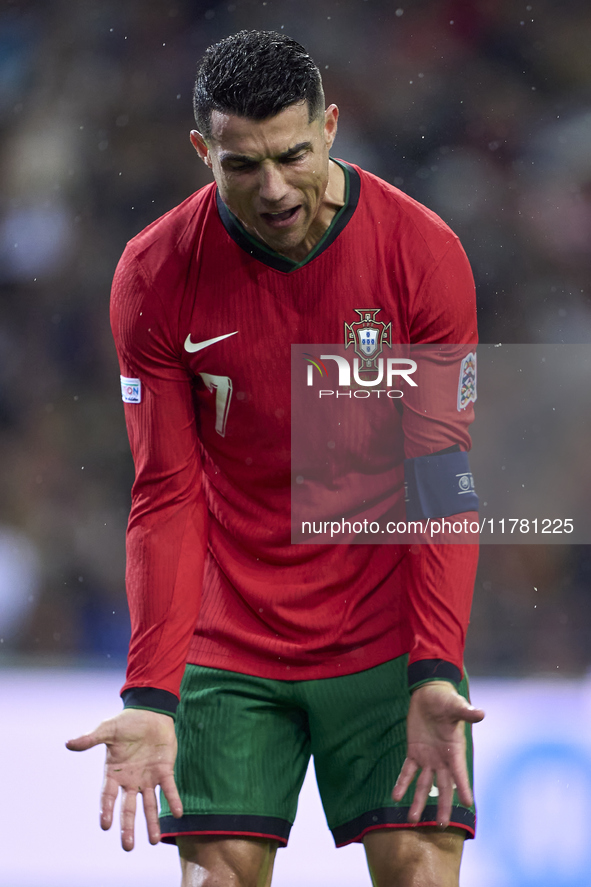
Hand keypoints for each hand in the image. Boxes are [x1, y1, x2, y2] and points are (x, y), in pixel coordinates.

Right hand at [66, 708, 182, 850]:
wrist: (151, 712)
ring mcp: (148, 778)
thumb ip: (91, 739)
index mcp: (114, 773)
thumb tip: (68, 743)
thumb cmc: (127, 722)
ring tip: (154, 841)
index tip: (105, 825)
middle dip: (128, 827)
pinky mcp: (165, 771)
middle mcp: (131, 780)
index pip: (108, 796)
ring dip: (152, 822)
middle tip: (128, 847)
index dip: (106, 810)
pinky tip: (177, 813)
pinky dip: (173, 800)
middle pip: (129, 808)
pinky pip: (169, 789)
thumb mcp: (107, 729)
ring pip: (150, 804)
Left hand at [392, 681, 483, 828]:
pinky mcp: (414, 752)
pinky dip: (402, 783)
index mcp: (454, 750)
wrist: (429, 694)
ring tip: (412, 819)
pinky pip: (407, 771)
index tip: (468, 804)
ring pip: (423, 785)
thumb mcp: (455, 705)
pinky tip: (395, 796)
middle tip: (441, 826)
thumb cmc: (445, 699)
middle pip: (443, 787)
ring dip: (418, 801)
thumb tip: (480, 713)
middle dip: (442, 805)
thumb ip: (465, 712)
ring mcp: (427, 758)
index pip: (460, 772)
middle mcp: (442, 759)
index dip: (463, 787)